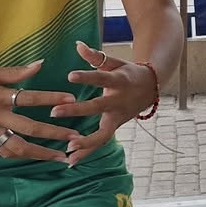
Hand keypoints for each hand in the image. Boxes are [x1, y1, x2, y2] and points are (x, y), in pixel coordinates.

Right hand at [0, 61, 74, 162]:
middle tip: (76, 137)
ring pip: (19, 148)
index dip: (52, 98)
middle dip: (55, 134)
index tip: (72, 99)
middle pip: (30, 129)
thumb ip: (13, 73)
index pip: (29, 98)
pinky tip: (36, 157)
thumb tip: (40, 64)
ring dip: (42, 154)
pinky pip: (4, 152)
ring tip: (62, 157)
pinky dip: (22, 155)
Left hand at [49, 42, 156, 164]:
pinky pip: (101, 142)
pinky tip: (70, 162)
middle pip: (97, 107)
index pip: (101, 78)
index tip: (70, 76)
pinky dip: (87, 152)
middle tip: (54, 112)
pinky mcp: (116, 127)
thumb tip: (77, 45)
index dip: (87, 77)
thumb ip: (95, 56)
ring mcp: (118, 117)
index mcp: (118, 81)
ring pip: (103, 133)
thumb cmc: (127, 72)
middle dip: (77, 110)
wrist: (152, 87)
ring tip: (67, 149)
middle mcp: (118, 101)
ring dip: (86, 143)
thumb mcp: (114, 62)